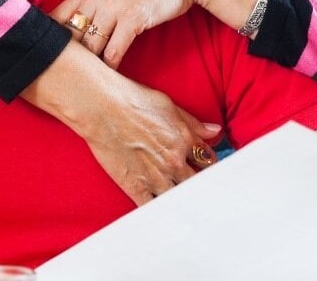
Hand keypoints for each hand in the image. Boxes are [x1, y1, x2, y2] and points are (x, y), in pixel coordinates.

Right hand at [21, 43, 222, 205]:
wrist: (102, 109)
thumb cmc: (132, 102)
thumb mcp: (170, 107)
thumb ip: (194, 124)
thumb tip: (214, 132)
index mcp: (185, 140)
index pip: (209, 162)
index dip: (210, 167)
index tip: (209, 171)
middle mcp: (175, 161)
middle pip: (197, 183)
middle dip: (200, 186)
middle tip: (202, 191)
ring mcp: (156, 177)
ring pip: (179, 198)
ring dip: (183, 201)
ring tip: (187, 206)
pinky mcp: (136, 187)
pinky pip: (153, 208)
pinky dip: (160, 212)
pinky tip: (165, 213)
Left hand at [50, 0, 203, 67]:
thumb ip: (94, 0)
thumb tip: (78, 23)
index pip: (56, 17)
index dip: (50, 40)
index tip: (49, 57)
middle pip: (70, 35)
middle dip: (67, 58)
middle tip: (65, 76)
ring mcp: (114, 7)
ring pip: (90, 46)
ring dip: (89, 67)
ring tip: (86, 83)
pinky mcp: (133, 18)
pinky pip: (113, 51)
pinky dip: (110, 67)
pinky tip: (110, 78)